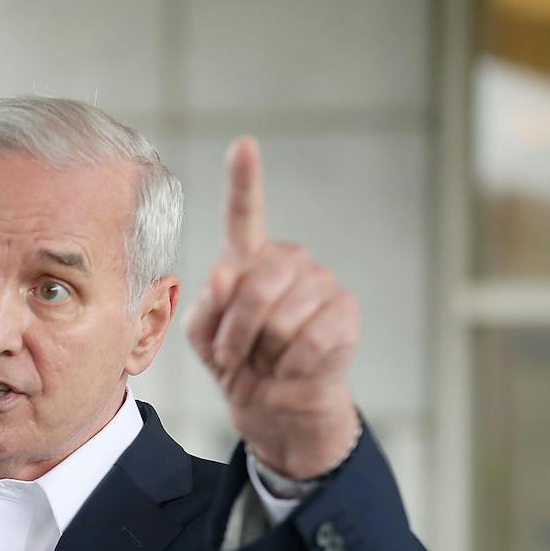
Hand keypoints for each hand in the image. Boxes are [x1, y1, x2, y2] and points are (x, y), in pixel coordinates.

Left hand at [184, 137, 360, 479]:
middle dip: (235, 331)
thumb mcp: (204, 336)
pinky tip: (294, 366)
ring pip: (280, 318)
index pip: (245, 213)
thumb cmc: (238, 362)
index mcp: (249, 259)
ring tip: (268, 358)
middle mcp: (288, 261)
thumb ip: (205, 305)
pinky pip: (308, 340)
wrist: (274, 405)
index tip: (243, 144)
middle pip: (252, 286)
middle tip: (236, 354)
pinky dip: (291, 365)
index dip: (244, 179)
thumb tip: (223, 274)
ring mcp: (321, 283)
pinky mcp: (345, 314)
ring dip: (263, 352)